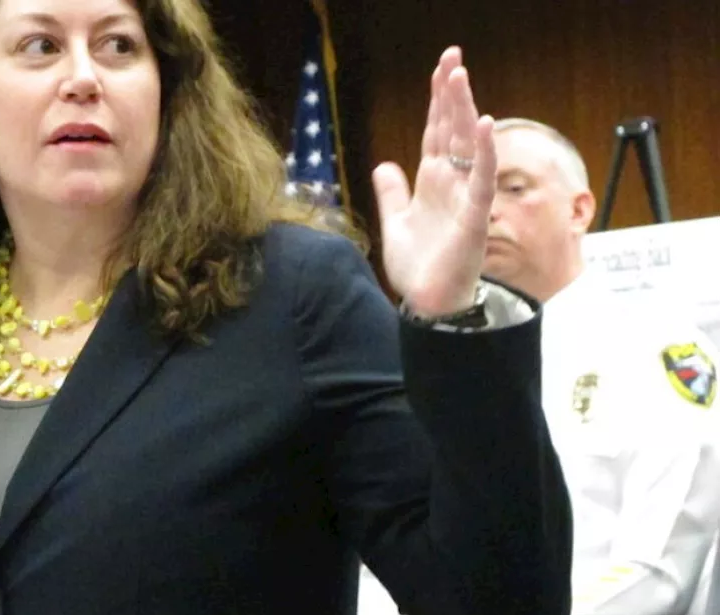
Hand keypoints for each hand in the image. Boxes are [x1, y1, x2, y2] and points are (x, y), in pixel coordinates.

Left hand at [373, 46, 497, 317]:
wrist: (428, 302)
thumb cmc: (418, 266)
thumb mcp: (395, 223)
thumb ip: (392, 193)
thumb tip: (384, 165)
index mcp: (432, 181)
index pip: (435, 131)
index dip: (437, 101)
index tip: (441, 68)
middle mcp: (451, 182)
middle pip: (451, 128)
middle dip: (451, 92)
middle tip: (453, 55)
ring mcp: (465, 196)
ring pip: (467, 145)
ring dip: (464, 110)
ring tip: (460, 75)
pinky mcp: (474, 216)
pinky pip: (484, 179)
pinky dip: (486, 152)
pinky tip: (485, 124)